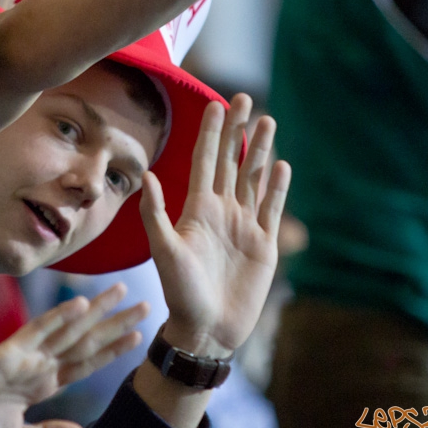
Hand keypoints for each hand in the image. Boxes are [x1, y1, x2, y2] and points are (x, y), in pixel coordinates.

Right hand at [0, 283, 148, 427]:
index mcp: (40, 384)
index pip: (85, 363)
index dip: (112, 349)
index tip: (137, 335)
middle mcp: (37, 366)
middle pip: (85, 341)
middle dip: (115, 323)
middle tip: (145, 303)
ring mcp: (24, 358)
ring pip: (69, 330)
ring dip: (98, 312)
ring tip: (123, 291)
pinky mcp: (6, 356)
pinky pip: (37, 333)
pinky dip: (59, 318)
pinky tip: (80, 303)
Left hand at [139, 94, 289, 356]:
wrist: (207, 329)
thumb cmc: (180, 292)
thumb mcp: (164, 250)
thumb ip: (156, 213)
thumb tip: (146, 174)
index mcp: (197, 209)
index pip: (206, 161)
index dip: (211, 133)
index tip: (216, 103)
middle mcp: (221, 211)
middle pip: (231, 162)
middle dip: (238, 131)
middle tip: (245, 98)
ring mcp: (244, 226)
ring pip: (254, 179)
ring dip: (260, 151)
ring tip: (268, 121)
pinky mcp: (264, 244)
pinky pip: (271, 208)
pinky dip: (276, 186)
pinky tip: (281, 164)